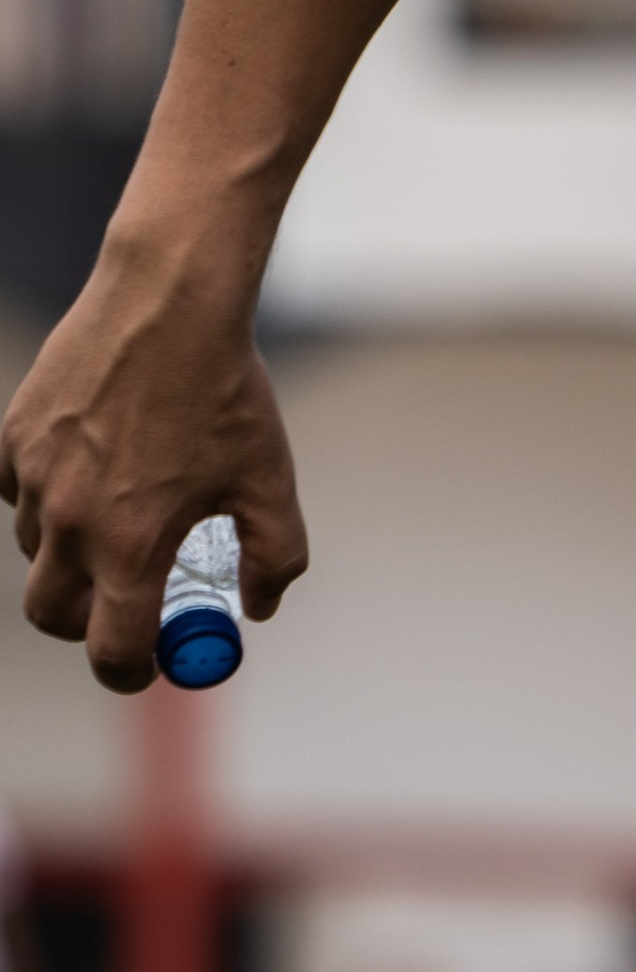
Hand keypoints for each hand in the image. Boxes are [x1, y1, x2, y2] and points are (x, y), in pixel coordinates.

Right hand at [1, 236, 306, 691]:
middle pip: (53, 615)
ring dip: (69, 551)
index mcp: (130, 546)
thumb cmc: (225, 391)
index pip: (111, 653)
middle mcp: (68, 521)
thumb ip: (274, 556)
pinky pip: (15, 492)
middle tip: (122, 600)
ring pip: (34, 549)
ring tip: (121, 506)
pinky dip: (43, 496)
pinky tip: (89, 464)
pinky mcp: (13, 437)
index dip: (130, 672)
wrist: (170, 299)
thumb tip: (260, 607)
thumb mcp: (269, 479)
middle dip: (86, 622)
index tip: (146, 662)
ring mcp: (33, 478)